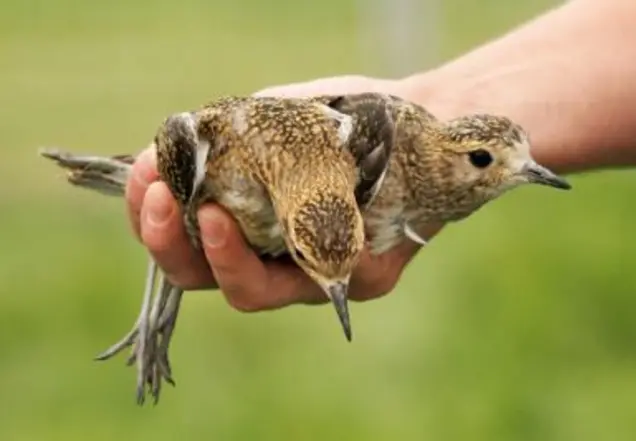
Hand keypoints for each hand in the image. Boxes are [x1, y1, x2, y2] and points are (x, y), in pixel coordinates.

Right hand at [125, 75, 444, 310]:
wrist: (409, 122)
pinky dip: (298, 249)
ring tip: (213, 215)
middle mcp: (268, 258)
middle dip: (170, 243)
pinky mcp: (360, 277)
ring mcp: (311, 273)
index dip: (150, 218)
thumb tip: (158, 153)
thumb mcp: (270, 121)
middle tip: (161, 199)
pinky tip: (294, 211)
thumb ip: (222, 141)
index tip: (143, 176)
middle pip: (201, 276)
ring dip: (224, 258)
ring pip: (252, 292)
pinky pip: (322, 272)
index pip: (178, 238)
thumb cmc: (331, 122)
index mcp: (237, 224)